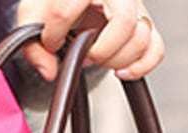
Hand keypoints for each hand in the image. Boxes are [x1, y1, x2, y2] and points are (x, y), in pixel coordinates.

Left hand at [17, 0, 164, 80]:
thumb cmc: (57, 1)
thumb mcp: (33, 15)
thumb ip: (32, 44)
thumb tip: (49, 71)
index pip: (68, 10)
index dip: (53, 35)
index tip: (50, 41)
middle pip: (124, 23)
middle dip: (101, 50)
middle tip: (85, 54)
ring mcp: (135, 6)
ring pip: (142, 37)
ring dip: (117, 60)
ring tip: (98, 57)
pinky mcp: (143, 23)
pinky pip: (156, 49)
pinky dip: (140, 67)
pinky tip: (120, 72)